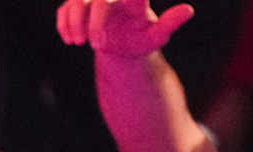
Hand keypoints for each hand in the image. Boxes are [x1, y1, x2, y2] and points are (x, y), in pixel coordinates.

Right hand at [57, 0, 195, 56]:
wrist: (122, 45)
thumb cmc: (140, 39)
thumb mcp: (155, 36)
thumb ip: (169, 24)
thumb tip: (188, 11)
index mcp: (132, 0)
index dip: (129, 1)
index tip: (106, 34)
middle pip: (98, 1)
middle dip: (95, 23)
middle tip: (98, 45)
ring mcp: (92, 1)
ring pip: (77, 2)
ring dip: (73, 22)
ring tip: (77, 42)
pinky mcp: (77, 9)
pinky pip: (65, 9)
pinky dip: (64, 23)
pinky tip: (69, 38)